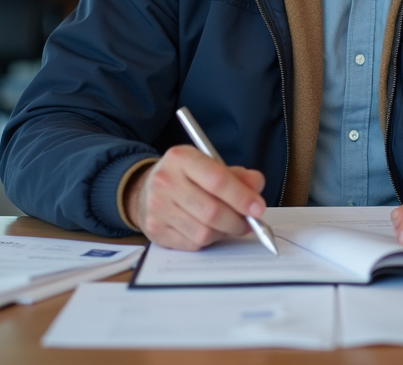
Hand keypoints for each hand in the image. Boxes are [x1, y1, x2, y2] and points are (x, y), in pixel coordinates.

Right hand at [123, 145, 266, 249]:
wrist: (144, 188)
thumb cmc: (185, 177)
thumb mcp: (209, 165)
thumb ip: (237, 175)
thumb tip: (256, 188)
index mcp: (181, 158)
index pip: (217, 180)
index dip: (242, 197)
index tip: (258, 208)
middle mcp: (165, 181)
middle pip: (212, 211)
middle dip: (237, 221)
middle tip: (249, 223)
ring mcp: (157, 207)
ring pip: (203, 232)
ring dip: (224, 233)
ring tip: (228, 225)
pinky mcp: (155, 230)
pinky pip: (192, 244)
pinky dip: (208, 240)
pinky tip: (209, 230)